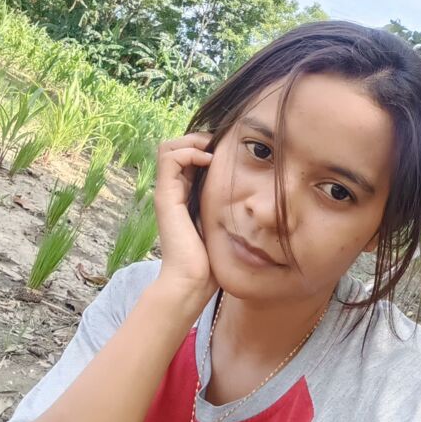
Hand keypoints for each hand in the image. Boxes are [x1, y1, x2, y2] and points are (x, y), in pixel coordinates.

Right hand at [153, 132, 217, 304]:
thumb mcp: (224, 222)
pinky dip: (189, 152)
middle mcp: (172, 191)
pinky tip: (208, 162)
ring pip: (169, 147)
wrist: (192, 281)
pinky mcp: (165, 197)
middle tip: (219, 148)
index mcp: (185, 194)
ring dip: (193, 142)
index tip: (227, 151)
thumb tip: (254, 197)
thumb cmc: (211, 259)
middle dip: (198, 139)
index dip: (204, 146)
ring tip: (212, 152)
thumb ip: (229, 207)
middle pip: (175, 146)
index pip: (186, 155)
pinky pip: (170, 158)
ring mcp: (167, 193)